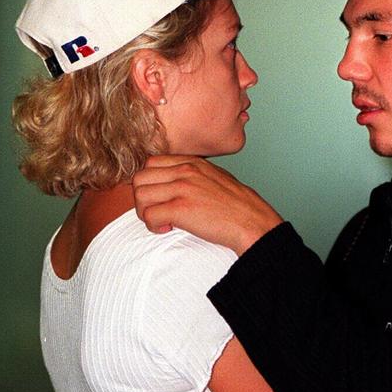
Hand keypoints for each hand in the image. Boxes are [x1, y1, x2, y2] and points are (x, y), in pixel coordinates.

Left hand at [133, 155, 282, 254]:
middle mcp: (184, 171)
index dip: (150, 183)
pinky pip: (149, 215)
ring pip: (140, 196)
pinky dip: (153, 225)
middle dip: (143, 198)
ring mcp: (182, 188)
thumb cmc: (237, 205)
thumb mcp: (215, 177)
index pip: (151, 163)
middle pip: (140, 178)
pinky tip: (168, 228)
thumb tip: (173, 182)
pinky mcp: (180, 208)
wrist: (251, 221)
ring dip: (146, 212)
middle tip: (157, 211)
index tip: (160, 197)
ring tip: (162, 221)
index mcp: (192, 162)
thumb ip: (193, 175)